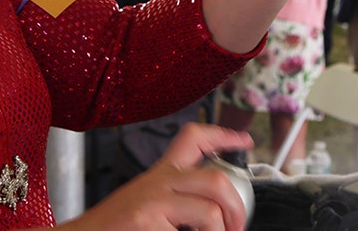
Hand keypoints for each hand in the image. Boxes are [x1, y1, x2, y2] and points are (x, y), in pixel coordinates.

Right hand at [58, 123, 253, 230]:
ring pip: (209, 212)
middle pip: (215, 179)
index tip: (244, 141)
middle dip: (237, 208)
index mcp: (159, 176)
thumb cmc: (112, 228)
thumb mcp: (144, 204)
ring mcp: (151, 202)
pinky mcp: (145, 223)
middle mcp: (157, 183)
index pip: (193, 139)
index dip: (223, 136)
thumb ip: (176, 200)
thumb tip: (217, 214)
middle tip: (236, 228)